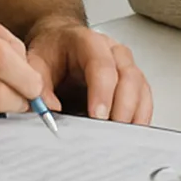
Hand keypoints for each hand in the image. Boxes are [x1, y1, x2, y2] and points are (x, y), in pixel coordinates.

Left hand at [25, 18, 151, 124]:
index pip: (102, 65)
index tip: (97, 116)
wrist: (60, 42)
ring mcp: (126, 65)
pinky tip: (130, 135)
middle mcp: (113, 51)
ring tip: (120, 139)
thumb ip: (39, 86)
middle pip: (128, 77)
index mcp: (88, 42)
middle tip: (110, 134)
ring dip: (133, 115)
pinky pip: (144, 99)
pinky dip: (139, 118)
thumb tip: (50, 112)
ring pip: (140, 88)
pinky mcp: (132, 81)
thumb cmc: (52, 52)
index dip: (102, 92)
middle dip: (122, 108)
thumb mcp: (35, 64)